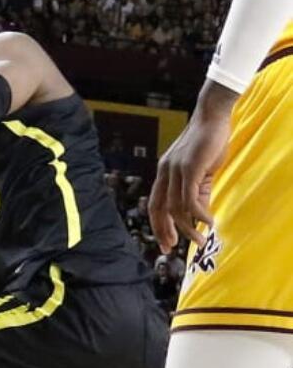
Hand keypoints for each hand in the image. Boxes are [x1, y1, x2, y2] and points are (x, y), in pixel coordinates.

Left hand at [149, 82, 234, 250]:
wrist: (212, 118)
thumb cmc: (208, 144)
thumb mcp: (201, 172)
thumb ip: (199, 193)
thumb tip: (201, 218)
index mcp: (164, 173)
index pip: (155, 205)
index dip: (158, 225)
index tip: (166, 243)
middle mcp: (165, 172)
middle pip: (159, 209)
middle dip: (164, 231)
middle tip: (172, 249)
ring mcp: (175, 170)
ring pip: (176, 207)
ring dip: (188, 227)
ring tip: (201, 240)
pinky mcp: (189, 168)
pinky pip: (190, 198)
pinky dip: (198, 214)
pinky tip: (208, 222)